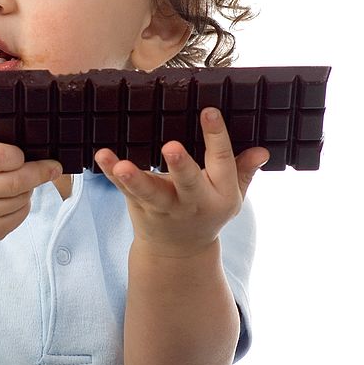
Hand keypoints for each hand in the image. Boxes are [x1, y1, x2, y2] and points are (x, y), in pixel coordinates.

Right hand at [0, 120, 62, 247]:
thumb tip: (23, 120)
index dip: (19, 155)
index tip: (24, 154)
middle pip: (16, 181)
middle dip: (40, 172)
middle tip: (53, 167)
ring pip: (21, 199)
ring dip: (29, 189)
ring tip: (23, 180)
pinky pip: (19, 217)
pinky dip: (23, 206)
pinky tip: (13, 198)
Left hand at [94, 107, 268, 258]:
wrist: (179, 252)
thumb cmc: (207, 212)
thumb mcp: (232, 196)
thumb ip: (244, 171)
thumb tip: (262, 150)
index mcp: (220, 194)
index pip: (221, 161)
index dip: (216, 136)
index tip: (209, 111)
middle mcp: (193, 202)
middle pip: (187, 183)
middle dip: (180, 166)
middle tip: (171, 146)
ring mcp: (164, 206)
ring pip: (149, 192)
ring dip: (135, 178)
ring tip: (121, 165)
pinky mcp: (139, 206)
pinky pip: (124, 189)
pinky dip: (110, 173)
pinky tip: (101, 156)